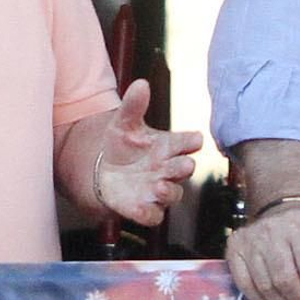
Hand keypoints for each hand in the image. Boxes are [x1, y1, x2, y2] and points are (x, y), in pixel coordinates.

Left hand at [94, 80, 201, 224]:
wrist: (104, 171)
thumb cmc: (123, 145)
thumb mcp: (125, 123)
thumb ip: (134, 105)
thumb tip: (141, 84)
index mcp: (169, 147)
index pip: (188, 142)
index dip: (192, 141)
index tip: (195, 139)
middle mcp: (168, 170)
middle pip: (183, 169)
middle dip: (183, 167)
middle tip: (184, 164)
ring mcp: (158, 191)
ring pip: (172, 195)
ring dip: (168, 191)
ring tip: (160, 186)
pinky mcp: (144, 208)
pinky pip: (151, 216)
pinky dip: (147, 213)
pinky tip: (139, 207)